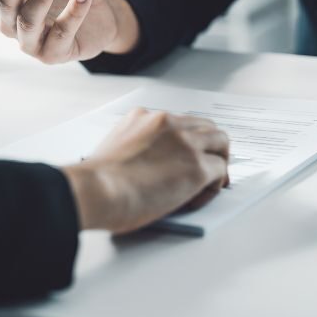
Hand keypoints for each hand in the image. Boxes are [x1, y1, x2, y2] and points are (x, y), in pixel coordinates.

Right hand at [62, 109, 229, 233]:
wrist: (96, 190)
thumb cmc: (96, 180)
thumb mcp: (113, 147)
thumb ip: (134, 146)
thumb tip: (147, 165)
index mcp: (144, 117)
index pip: (179, 122)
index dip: (187, 141)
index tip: (186, 156)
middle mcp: (168, 123)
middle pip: (205, 126)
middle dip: (210, 146)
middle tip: (208, 168)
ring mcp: (185, 143)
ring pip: (220, 142)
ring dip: (218, 161)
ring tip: (209, 184)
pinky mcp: (197, 168)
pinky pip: (219, 172)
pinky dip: (213, 186)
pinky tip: (196, 199)